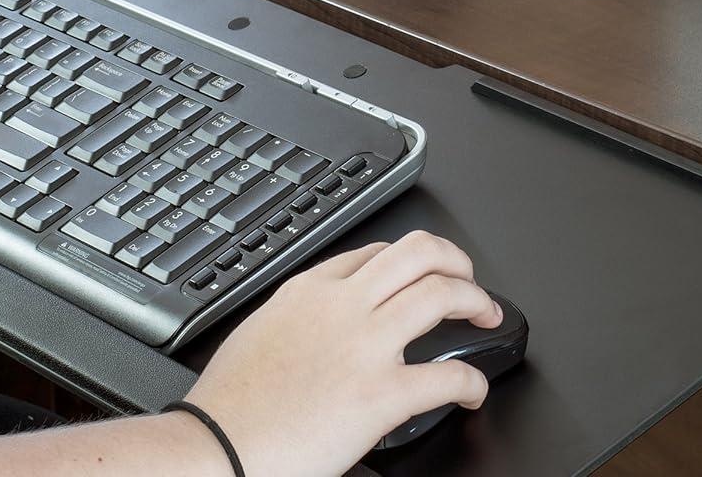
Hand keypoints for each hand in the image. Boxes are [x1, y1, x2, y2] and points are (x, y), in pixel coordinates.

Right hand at [185, 230, 502, 476]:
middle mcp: (342, 306)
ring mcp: (365, 345)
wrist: (215, 448)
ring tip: (486, 317)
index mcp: (309, 291)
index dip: (410, 261)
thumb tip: (317, 330)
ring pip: (442, 293)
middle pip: (418, 253)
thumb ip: (297, 320)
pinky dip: (473, 382)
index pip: (375, 252)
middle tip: (468, 281)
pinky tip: (473, 392)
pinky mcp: (382, 394)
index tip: (423, 274)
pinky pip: (450, 375)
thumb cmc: (229, 407)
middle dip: (455, 260)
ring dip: (476, 301)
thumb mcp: (260, 334)